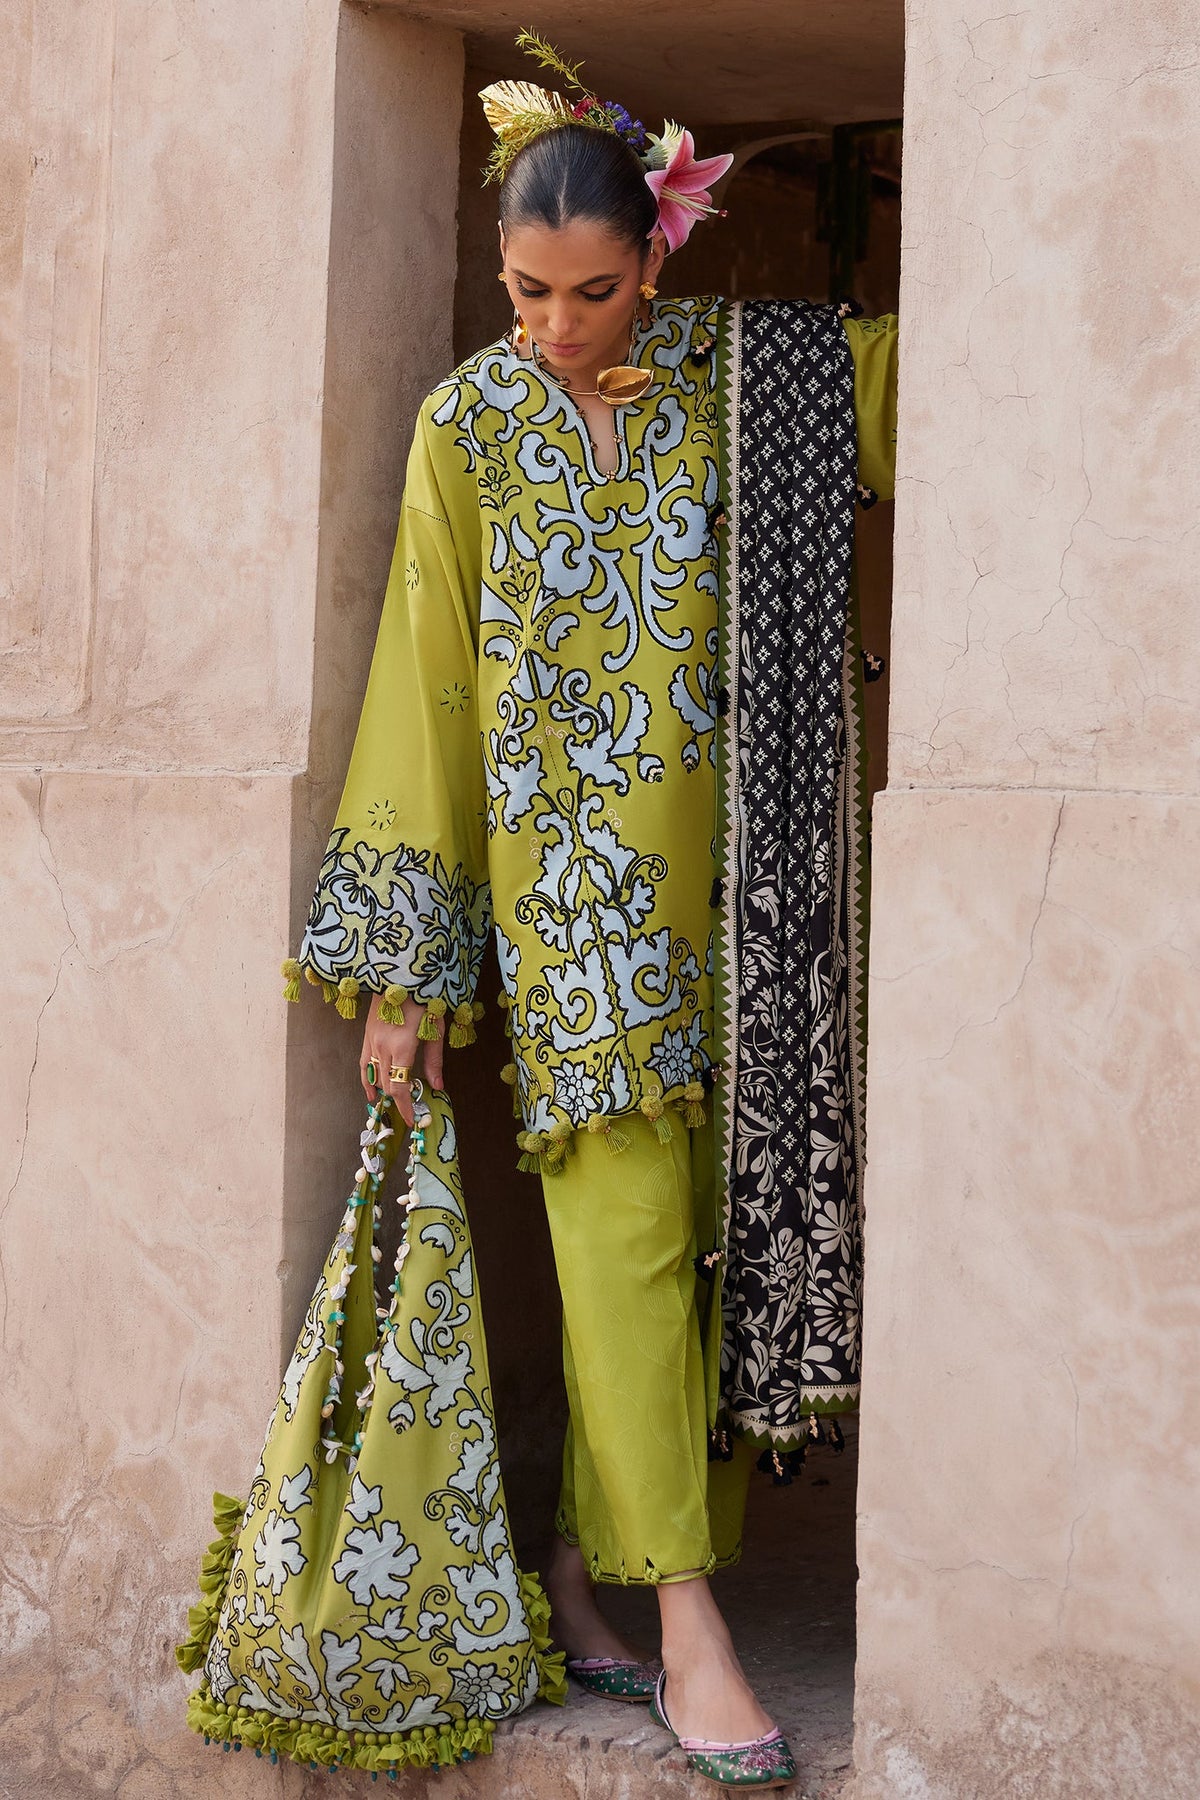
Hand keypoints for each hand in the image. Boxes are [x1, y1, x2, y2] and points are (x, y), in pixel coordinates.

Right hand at [360, 993, 443, 1126]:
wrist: (402, 973)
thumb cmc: (425, 998)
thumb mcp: (435, 1028)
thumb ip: (434, 1060)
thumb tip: (437, 1087)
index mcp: (402, 1046)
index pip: (399, 1087)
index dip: (405, 1107)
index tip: (411, 1119)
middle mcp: (382, 1046)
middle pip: (386, 1084)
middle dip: (397, 1101)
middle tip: (408, 1113)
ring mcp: (371, 1039)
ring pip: (373, 1075)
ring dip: (383, 1091)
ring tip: (392, 1105)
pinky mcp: (366, 1033)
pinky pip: (363, 1062)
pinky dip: (366, 1078)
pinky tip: (371, 1090)